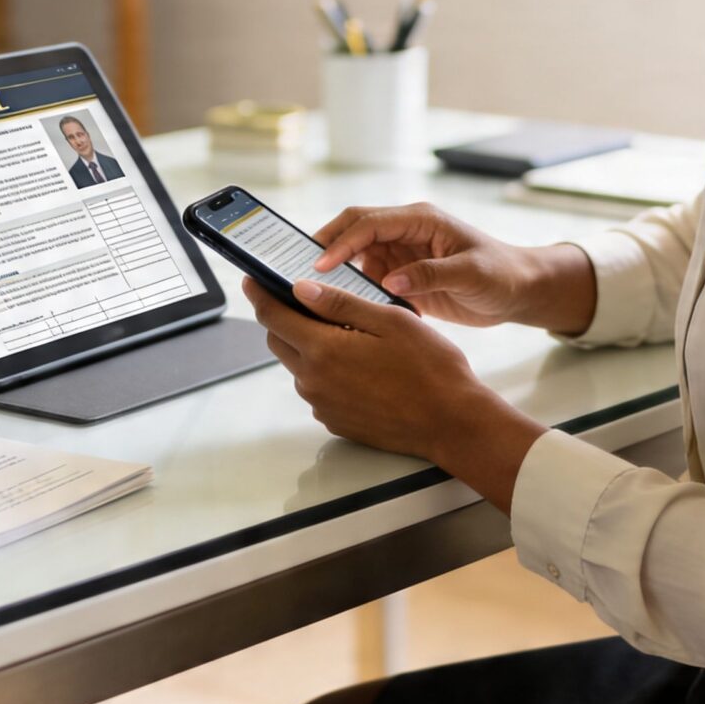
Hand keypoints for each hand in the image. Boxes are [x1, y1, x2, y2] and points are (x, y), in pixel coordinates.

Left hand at [242, 276, 546, 509]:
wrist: (452, 422)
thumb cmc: (431, 369)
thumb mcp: (389, 320)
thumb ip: (340, 303)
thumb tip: (301, 289)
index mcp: (323, 350)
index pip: (273, 316)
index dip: (260, 294)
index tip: (252, 281)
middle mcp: (314, 381)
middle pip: (279, 341)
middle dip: (284, 318)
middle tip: (307, 302)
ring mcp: (323, 405)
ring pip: (299, 365)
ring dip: (309, 346)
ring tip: (349, 334)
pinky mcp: (335, 421)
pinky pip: (318, 389)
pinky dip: (327, 372)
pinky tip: (360, 366)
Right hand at [311, 203, 593, 332]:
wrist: (518, 290)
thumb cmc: (501, 273)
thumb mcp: (471, 273)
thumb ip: (430, 276)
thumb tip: (391, 282)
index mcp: (420, 219)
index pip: (368, 223)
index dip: (341, 242)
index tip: (319, 266)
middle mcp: (406, 232)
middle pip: (352, 231)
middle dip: (324, 249)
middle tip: (297, 273)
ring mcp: (402, 254)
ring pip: (356, 257)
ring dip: (336, 274)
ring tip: (311, 295)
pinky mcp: (402, 276)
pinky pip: (368, 280)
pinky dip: (353, 292)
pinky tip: (341, 309)